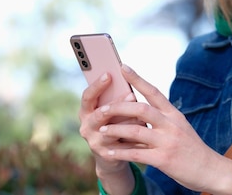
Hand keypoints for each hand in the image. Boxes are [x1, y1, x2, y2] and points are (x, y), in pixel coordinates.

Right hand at [78, 72, 138, 194]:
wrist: (112, 156)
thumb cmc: (115, 124)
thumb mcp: (112, 111)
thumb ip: (116, 99)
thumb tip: (129, 79)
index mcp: (86, 111)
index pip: (87, 96)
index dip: (97, 85)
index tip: (109, 74)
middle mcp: (86, 126)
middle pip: (99, 114)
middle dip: (116, 104)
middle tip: (131, 95)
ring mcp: (94, 142)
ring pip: (111, 130)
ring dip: (128, 122)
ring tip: (143, 116)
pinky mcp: (105, 154)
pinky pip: (122, 145)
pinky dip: (134, 139)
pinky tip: (145, 133)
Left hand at [96, 64, 231, 193]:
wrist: (211, 170)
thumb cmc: (193, 149)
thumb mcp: (181, 128)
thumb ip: (163, 119)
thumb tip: (139, 110)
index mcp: (174, 115)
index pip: (154, 92)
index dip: (137, 79)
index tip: (123, 67)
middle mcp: (171, 125)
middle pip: (141, 109)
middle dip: (119, 107)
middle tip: (102, 108)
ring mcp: (167, 142)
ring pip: (136, 131)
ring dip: (116, 130)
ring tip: (101, 131)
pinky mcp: (163, 159)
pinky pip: (136, 154)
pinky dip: (120, 153)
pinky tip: (108, 153)